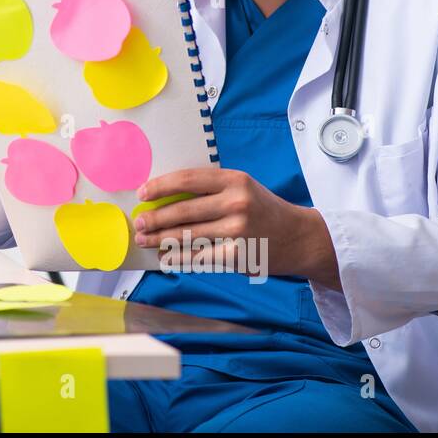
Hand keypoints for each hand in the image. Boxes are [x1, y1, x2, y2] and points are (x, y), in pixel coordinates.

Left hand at [133, 167, 341, 288]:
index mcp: (235, 180)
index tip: (143, 193)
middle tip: (138, 221)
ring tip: (144, 239)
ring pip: (187, 236)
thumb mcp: (241, 188)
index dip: (160, 186)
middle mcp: (237, 203)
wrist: (299, 237)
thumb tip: (164, 197)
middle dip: (155, 218)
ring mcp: (238, 231)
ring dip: (160, 239)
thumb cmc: (261, 209)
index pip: (188, 180)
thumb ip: (210, 189)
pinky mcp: (238, 256)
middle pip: (183, 211)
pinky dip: (178, 257)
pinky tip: (165, 256)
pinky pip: (199, 257)